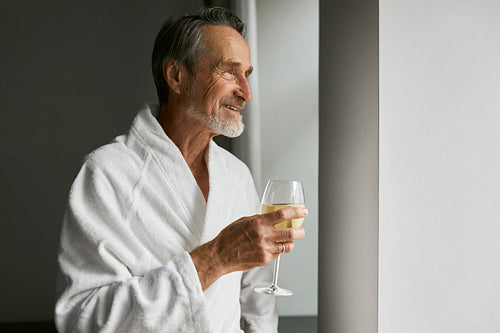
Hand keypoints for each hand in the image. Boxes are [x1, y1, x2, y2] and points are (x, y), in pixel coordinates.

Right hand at [190, 206, 306, 289]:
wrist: (220, 255)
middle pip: (291, 233)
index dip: (296, 212)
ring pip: (288, 246)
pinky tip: (273, 248)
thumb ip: (259, 219)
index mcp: (258, 223)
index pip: (282, 215)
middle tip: (301, 230)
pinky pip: (278, 254)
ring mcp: (265, 249)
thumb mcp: (244, 221)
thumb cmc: (229, 237)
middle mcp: (263, 235)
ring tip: (289, 240)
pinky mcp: (265, 259)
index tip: (303, 212)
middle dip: (300, 231)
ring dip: (291, 243)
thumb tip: (271, 218)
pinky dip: (278, 250)